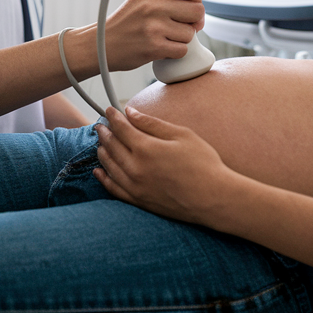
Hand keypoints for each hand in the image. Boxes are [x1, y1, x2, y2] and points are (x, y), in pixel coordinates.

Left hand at [94, 106, 231, 225]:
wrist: (213, 198)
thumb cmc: (203, 163)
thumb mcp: (181, 135)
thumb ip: (153, 124)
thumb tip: (131, 113)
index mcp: (146, 148)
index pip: (122, 129)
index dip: (113, 118)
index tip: (109, 110)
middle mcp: (136, 168)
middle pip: (112, 146)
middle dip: (105, 133)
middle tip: (99, 125)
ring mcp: (135, 187)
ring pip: (110, 166)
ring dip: (102, 152)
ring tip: (100, 143)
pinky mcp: (139, 201)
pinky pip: (114, 189)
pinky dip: (104, 178)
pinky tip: (99, 171)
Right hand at [102, 0, 204, 71]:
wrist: (101, 46)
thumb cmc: (124, 24)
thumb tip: (195, 1)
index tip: (191, 7)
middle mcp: (152, 6)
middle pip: (197, 10)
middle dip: (194, 21)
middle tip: (184, 26)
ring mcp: (153, 27)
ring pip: (190, 33)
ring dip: (182, 39)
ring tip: (165, 37)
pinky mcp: (154, 47)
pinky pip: (182, 50)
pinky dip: (175, 52)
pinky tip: (162, 48)